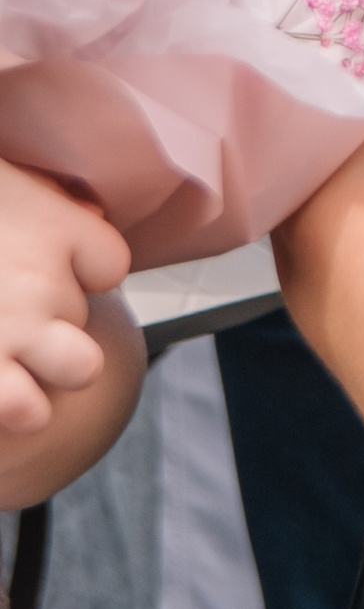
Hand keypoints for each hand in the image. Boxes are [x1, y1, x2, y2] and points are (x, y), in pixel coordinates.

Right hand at [0, 157, 128, 436]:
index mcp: (48, 226)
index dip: (79, 268)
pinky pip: (25, 411)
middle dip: (50, 322)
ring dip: (47, 369)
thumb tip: (87, 214)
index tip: (43, 264)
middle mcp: (43, 283)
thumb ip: (39, 197)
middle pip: (84, 315)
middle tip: (0, 314)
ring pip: (79, 370)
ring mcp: (12, 336)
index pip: (108, 261)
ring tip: (2, 362)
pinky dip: (8, 407)